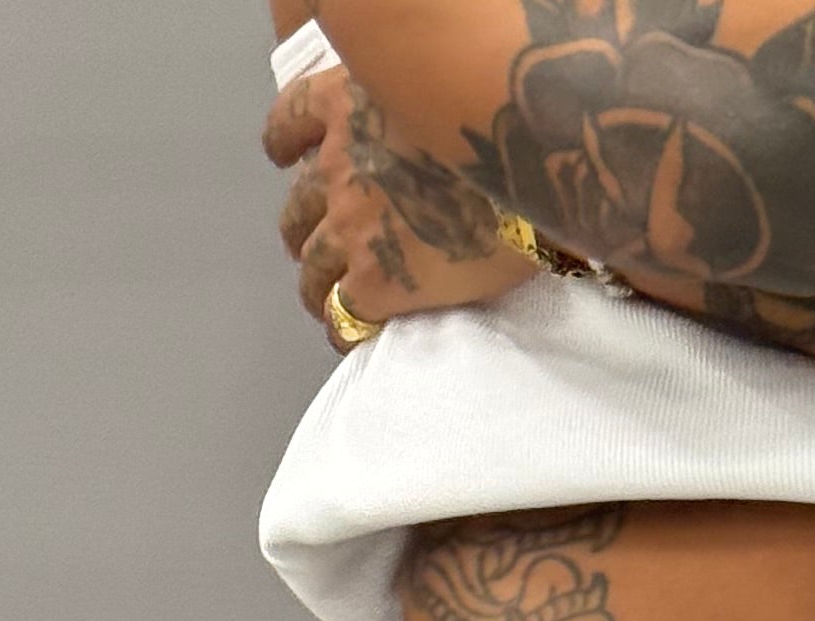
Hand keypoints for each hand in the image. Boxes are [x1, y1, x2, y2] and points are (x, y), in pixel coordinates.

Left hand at [265, 63, 527, 337]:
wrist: (528, 167)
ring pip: (311, 266)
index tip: (289, 155)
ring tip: (333, 299)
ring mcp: (350, 225)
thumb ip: (411, 113)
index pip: (290, 120)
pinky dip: (341, 326)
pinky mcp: (373, 279)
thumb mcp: (439, 93)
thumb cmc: (502, 126)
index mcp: (348, 103)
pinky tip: (353, 334)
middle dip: (306, 227)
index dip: (287, 144)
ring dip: (318, 283)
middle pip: (298, 205)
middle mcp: (338, 162)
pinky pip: (340, 313)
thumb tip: (425, 137)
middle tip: (324, 246)